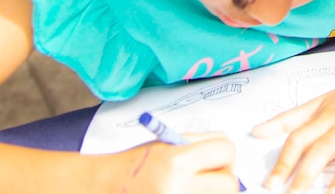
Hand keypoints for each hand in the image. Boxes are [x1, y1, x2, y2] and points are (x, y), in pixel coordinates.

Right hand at [107, 134, 239, 193]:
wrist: (105, 188)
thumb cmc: (136, 166)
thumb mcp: (166, 145)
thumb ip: (199, 146)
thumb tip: (228, 154)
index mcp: (177, 162)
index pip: (225, 151)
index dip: (224, 153)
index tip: (217, 158)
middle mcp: (179, 188)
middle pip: (229, 183)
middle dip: (224, 178)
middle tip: (211, 178)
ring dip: (213, 192)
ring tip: (196, 187)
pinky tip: (187, 192)